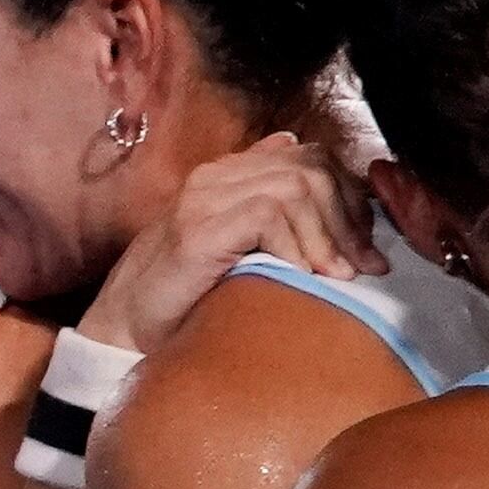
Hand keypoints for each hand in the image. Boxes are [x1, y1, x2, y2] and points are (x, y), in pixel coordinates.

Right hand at [75, 133, 384, 355]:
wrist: (124, 330)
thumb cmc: (186, 298)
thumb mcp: (241, 252)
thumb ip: (272, 217)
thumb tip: (310, 179)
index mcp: (232, 175)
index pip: (311, 158)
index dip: (349, 198)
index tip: (365, 248)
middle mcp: (218, 176)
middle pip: (312, 167)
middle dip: (348, 217)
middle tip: (363, 266)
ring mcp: (204, 198)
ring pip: (296, 187)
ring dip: (327, 235)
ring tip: (337, 276)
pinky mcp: (197, 228)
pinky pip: (267, 215)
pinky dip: (296, 246)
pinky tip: (303, 277)